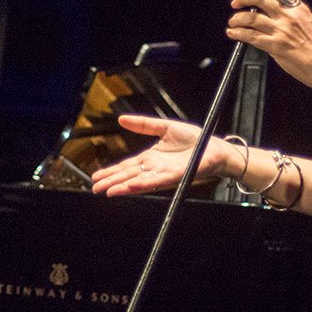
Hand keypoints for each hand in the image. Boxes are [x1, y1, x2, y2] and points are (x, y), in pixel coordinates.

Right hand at [90, 114, 236, 196]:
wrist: (215, 147)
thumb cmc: (194, 139)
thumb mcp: (164, 127)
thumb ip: (143, 125)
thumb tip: (121, 119)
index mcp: (151, 158)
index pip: (127, 166)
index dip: (111, 171)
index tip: (97, 176)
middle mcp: (155, 168)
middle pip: (129, 176)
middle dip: (112, 182)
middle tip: (95, 188)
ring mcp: (164, 173)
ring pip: (139, 181)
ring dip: (123, 186)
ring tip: (108, 191)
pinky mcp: (176, 176)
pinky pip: (156, 181)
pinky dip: (142, 184)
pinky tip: (130, 187)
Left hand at [227, 0, 311, 95]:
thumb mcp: (307, 23)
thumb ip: (289, 17)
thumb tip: (270, 16)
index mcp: (299, 7)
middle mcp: (289, 15)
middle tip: (236, 2)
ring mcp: (281, 30)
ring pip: (251, 17)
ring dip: (237, 18)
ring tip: (233, 21)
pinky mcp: (275, 45)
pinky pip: (250, 36)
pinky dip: (238, 33)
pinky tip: (232, 33)